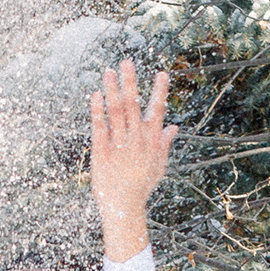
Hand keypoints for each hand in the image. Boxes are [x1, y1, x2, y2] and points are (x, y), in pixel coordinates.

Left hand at [90, 60, 174, 262]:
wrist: (123, 208)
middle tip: (127, 62)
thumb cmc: (141, 187)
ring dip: (112, 90)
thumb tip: (174, 127)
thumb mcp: (158, 166)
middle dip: (131, 83)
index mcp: (151, 142)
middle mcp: (136, 140)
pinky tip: (95, 95)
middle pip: (133, 106)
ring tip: (109, 71)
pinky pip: (99, 127)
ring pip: (115, 112)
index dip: (160, 93)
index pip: (157, 112)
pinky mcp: (101, 152)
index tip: (162, 74)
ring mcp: (118, 145)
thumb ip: (164, 145)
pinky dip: (97, 111)